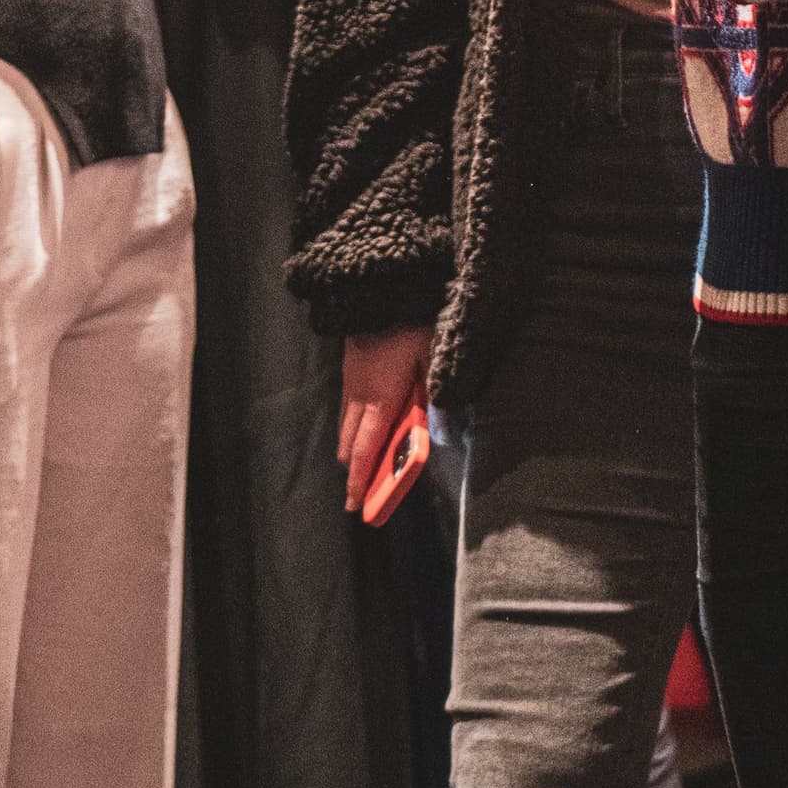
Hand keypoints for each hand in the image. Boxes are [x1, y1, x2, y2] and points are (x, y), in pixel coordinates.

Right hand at [339, 325, 430, 513]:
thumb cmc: (412, 319)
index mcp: (380, 397)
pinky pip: (348, 403)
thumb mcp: (435, 355)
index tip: (355, 505)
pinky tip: (366, 422)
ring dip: (353, 444)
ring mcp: (351, 376)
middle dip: (354, 467)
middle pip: (350, 440)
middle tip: (360, 491)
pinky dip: (354, 422)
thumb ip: (437, 395)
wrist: (379, 282)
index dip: (361, 479)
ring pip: (346, 421)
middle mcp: (359, 392)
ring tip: (361, 461)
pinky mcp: (351, 363)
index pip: (366, 448)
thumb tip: (440, 436)